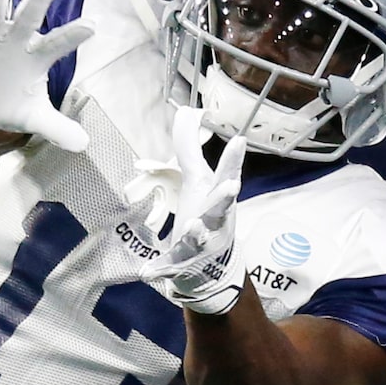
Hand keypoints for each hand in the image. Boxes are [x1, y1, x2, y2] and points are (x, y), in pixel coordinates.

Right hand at [0, 0, 92, 152]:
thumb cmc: (9, 102)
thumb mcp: (32, 118)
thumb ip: (57, 127)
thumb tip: (84, 144)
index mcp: (35, 57)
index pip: (57, 44)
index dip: (73, 35)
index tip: (92, 26)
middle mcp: (15, 40)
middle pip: (29, 18)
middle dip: (38, 0)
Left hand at [141, 107, 247, 314]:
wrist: (211, 267)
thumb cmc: (206, 215)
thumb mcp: (200, 181)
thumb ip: (191, 148)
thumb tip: (187, 112)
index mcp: (218, 198)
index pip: (227, 175)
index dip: (233, 159)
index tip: (239, 140)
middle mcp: (214, 220)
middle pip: (221, 207)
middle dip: (225, 197)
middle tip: (231, 186)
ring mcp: (200, 244)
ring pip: (200, 238)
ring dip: (197, 232)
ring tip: (191, 226)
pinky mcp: (182, 263)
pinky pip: (170, 267)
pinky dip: (159, 270)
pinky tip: (146, 272)